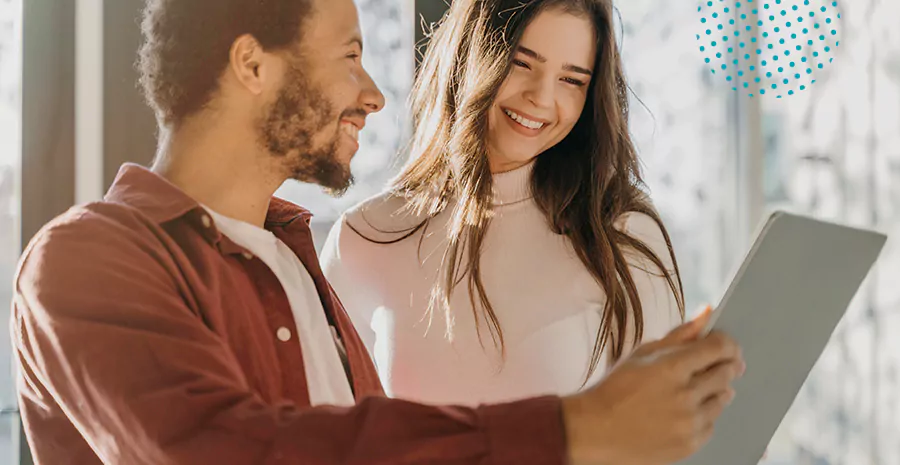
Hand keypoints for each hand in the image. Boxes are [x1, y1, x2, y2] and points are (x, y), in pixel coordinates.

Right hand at [562, 308, 744, 464]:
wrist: (596, 429)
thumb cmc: (616, 388)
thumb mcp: (644, 354)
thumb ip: (680, 335)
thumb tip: (707, 313)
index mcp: (672, 367)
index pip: (720, 347)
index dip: (727, 342)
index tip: (725, 344)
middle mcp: (685, 395)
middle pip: (727, 372)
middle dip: (724, 364)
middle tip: (713, 364)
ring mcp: (689, 422)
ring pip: (722, 398)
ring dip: (714, 389)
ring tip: (691, 389)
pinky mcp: (690, 444)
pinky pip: (712, 423)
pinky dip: (704, 414)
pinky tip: (684, 410)